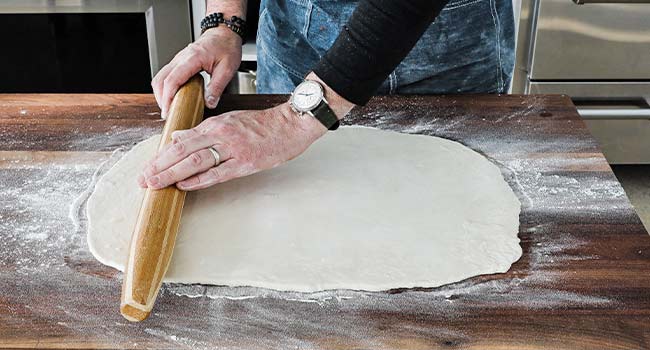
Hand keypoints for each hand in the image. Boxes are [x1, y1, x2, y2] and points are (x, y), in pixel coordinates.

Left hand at [138, 103, 326, 190]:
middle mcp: (220, 135)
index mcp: (215, 124)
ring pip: (195, 161)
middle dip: (159, 166)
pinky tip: (184, 186)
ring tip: (155, 184)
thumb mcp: (230, 120)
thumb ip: (204, 130)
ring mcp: (233, 149)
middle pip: (181, 150)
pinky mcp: (245, 163)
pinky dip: (198, 180)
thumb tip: (178, 137)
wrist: (290, 125)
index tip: (147, 166)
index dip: (161, 155)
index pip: (180, 140)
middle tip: (143, 179)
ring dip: (171, 174)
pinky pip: (217, 173)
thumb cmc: (262, 125)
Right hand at [151, 26, 241, 117]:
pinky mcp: (179, 63)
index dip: (167, 97)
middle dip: (161, 98)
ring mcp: (178, 60)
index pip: (173, 79)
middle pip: (160, 79)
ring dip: (161, 93)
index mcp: (192, 58)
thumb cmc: (226, 47)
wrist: (224, 33)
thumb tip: (209, 104)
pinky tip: (172, 97)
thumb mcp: (227, 69)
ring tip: (169, 108)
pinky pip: (166, 75)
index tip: (168, 110)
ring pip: (160, 77)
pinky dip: (165, 88)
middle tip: (168, 114)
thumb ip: (217, 87)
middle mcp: (181, 58)